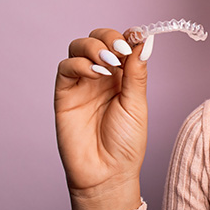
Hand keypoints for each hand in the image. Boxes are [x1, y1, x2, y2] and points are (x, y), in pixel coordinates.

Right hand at [54, 28, 153, 209]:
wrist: (107, 173)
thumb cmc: (126, 143)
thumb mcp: (137, 104)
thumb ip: (137, 73)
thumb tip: (145, 40)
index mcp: (123, 76)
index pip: (121, 43)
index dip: (127, 36)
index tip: (137, 35)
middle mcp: (101, 76)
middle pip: (98, 39)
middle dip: (108, 38)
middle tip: (120, 52)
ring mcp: (81, 83)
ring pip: (79, 47)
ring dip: (94, 48)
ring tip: (108, 63)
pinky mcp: (64, 94)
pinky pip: (66, 68)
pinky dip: (80, 64)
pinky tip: (95, 74)